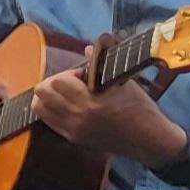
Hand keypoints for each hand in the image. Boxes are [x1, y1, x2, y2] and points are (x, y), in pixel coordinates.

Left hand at [33, 66, 188, 167]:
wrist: (150, 140)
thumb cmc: (141, 109)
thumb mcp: (124, 83)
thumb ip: (101, 66)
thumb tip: (87, 49)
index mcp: (91, 102)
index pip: (58, 81)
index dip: (68, 74)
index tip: (83, 75)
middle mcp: (77, 117)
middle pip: (42, 93)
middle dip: (54, 83)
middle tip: (70, 84)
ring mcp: (73, 130)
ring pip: (40, 108)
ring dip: (48, 97)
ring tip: (65, 94)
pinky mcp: (73, 139)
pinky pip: (49, 121)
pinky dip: (52, 110)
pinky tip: (67, 106)